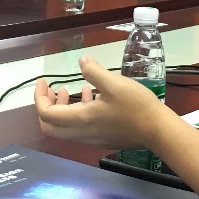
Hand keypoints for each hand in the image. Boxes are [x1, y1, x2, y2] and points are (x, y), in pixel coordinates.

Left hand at [34, 55, 171, 149]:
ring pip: (65, 128)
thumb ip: (94, 71)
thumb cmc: (136, 106)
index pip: (46, 114)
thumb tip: (82, 60)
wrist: (158, 131)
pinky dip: (78, 112)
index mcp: (80, 119)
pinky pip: (80, 128)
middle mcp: (82, 133)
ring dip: (63, 108)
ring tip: (73, 89)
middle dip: (47, 106)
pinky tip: (93, 97)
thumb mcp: (114, 83)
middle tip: (53, 89)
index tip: (44, 82)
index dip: (39, 97)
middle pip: (50, 126)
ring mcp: (92, 138)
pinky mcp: (102, 138)